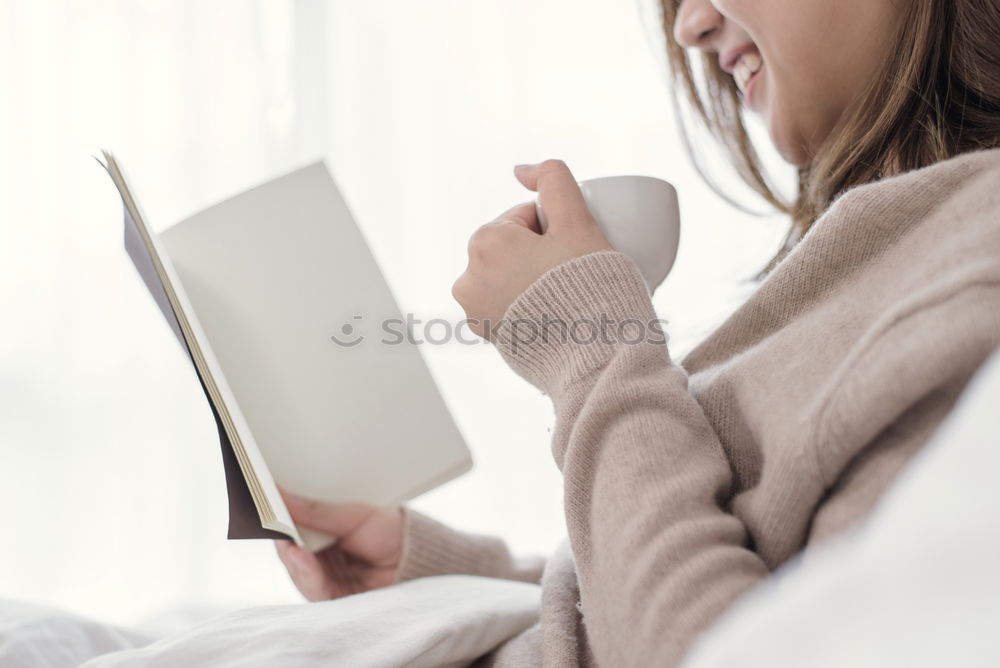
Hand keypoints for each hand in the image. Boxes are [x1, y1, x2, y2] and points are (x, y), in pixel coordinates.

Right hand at [274, 491, 404, 600]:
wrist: (420, 559)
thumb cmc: (391, 531)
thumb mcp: (353, 514)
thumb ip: (316, 511)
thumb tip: (280, 495)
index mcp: (324, 532)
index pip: (293, 526)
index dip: (278, 516)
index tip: (263, 501)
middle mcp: (320, 556)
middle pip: (290, 548)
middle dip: (279, 535)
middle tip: (266, 518)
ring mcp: (324, 578)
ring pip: (296, 569)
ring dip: (290, 554)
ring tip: (285, 539)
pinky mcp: (331, 599)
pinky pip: (311, 587)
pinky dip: (304, 570)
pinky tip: (299, 555)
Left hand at [452, 159, 612, 338]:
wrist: (594, 355)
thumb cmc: (589, 288)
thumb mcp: (578, 221)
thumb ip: (554, 180)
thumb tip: (520, 170)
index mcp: (484, 241)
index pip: (528, 219)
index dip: (559, 232)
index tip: (574, 254)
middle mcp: (468, 277)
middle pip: (517, 247)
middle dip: (544, 256)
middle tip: (573, 277)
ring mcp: (474, 310)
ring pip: (512, 275)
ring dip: (534, 280)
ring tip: (563, 300)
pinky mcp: (486, 336)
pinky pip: (509, 306)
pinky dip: (527, 306)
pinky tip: (551, 318)